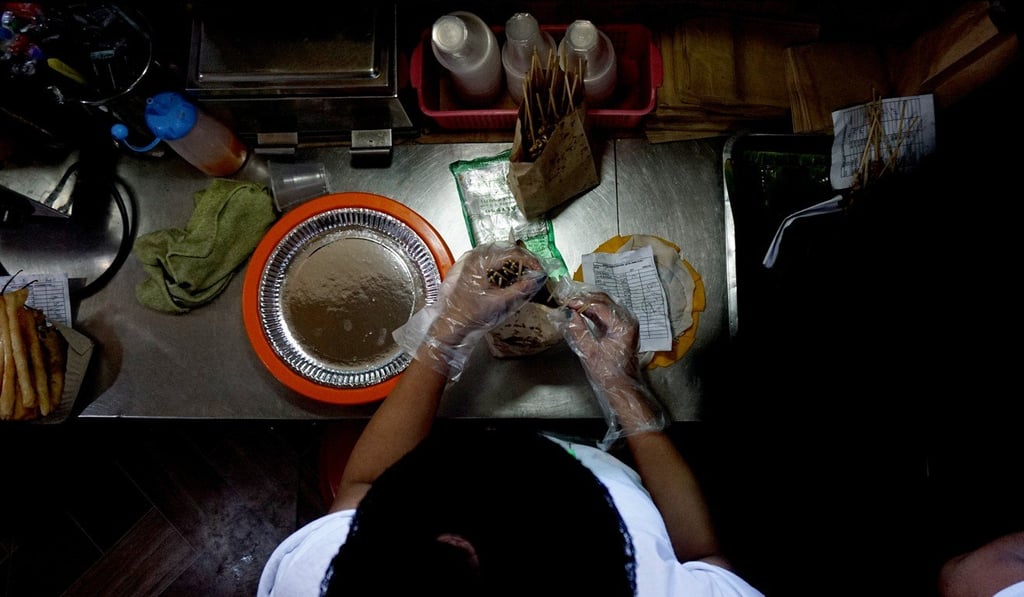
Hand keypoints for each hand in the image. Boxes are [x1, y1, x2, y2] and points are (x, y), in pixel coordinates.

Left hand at [430, 242, 546, 342]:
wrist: (451, 325)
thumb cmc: (470, 315)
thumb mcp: (499, 303)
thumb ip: (519, 290)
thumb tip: (536, 280)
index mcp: (480, 261)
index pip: (512, 253)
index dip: (529, 261)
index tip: (539, 271)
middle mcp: (474, 257)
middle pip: (506, 252)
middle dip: (523, 262)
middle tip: (535, 273)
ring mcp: (470, 263)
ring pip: (499, 258)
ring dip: (514, 266)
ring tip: (525, 277)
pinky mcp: (469, 271)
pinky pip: (491, 265)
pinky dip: (503, 270)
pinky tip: (510, 281)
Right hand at [562, 291, 640, 387]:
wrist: (621, 387)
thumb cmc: (608, 373)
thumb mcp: (588, 352)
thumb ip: (577, 330)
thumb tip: (567, 313)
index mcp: (623, 325)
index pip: (600, 305)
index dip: (581, 302)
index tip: (566, 302)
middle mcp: (628, 320)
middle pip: (604, 301)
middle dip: (584, 299)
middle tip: (567, 300)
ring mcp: (625, 323)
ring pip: (605, 305)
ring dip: (588, 303)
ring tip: (571, 304)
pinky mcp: (620, 328)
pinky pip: (606, 313)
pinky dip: (593, 311)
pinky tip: (581, 311)